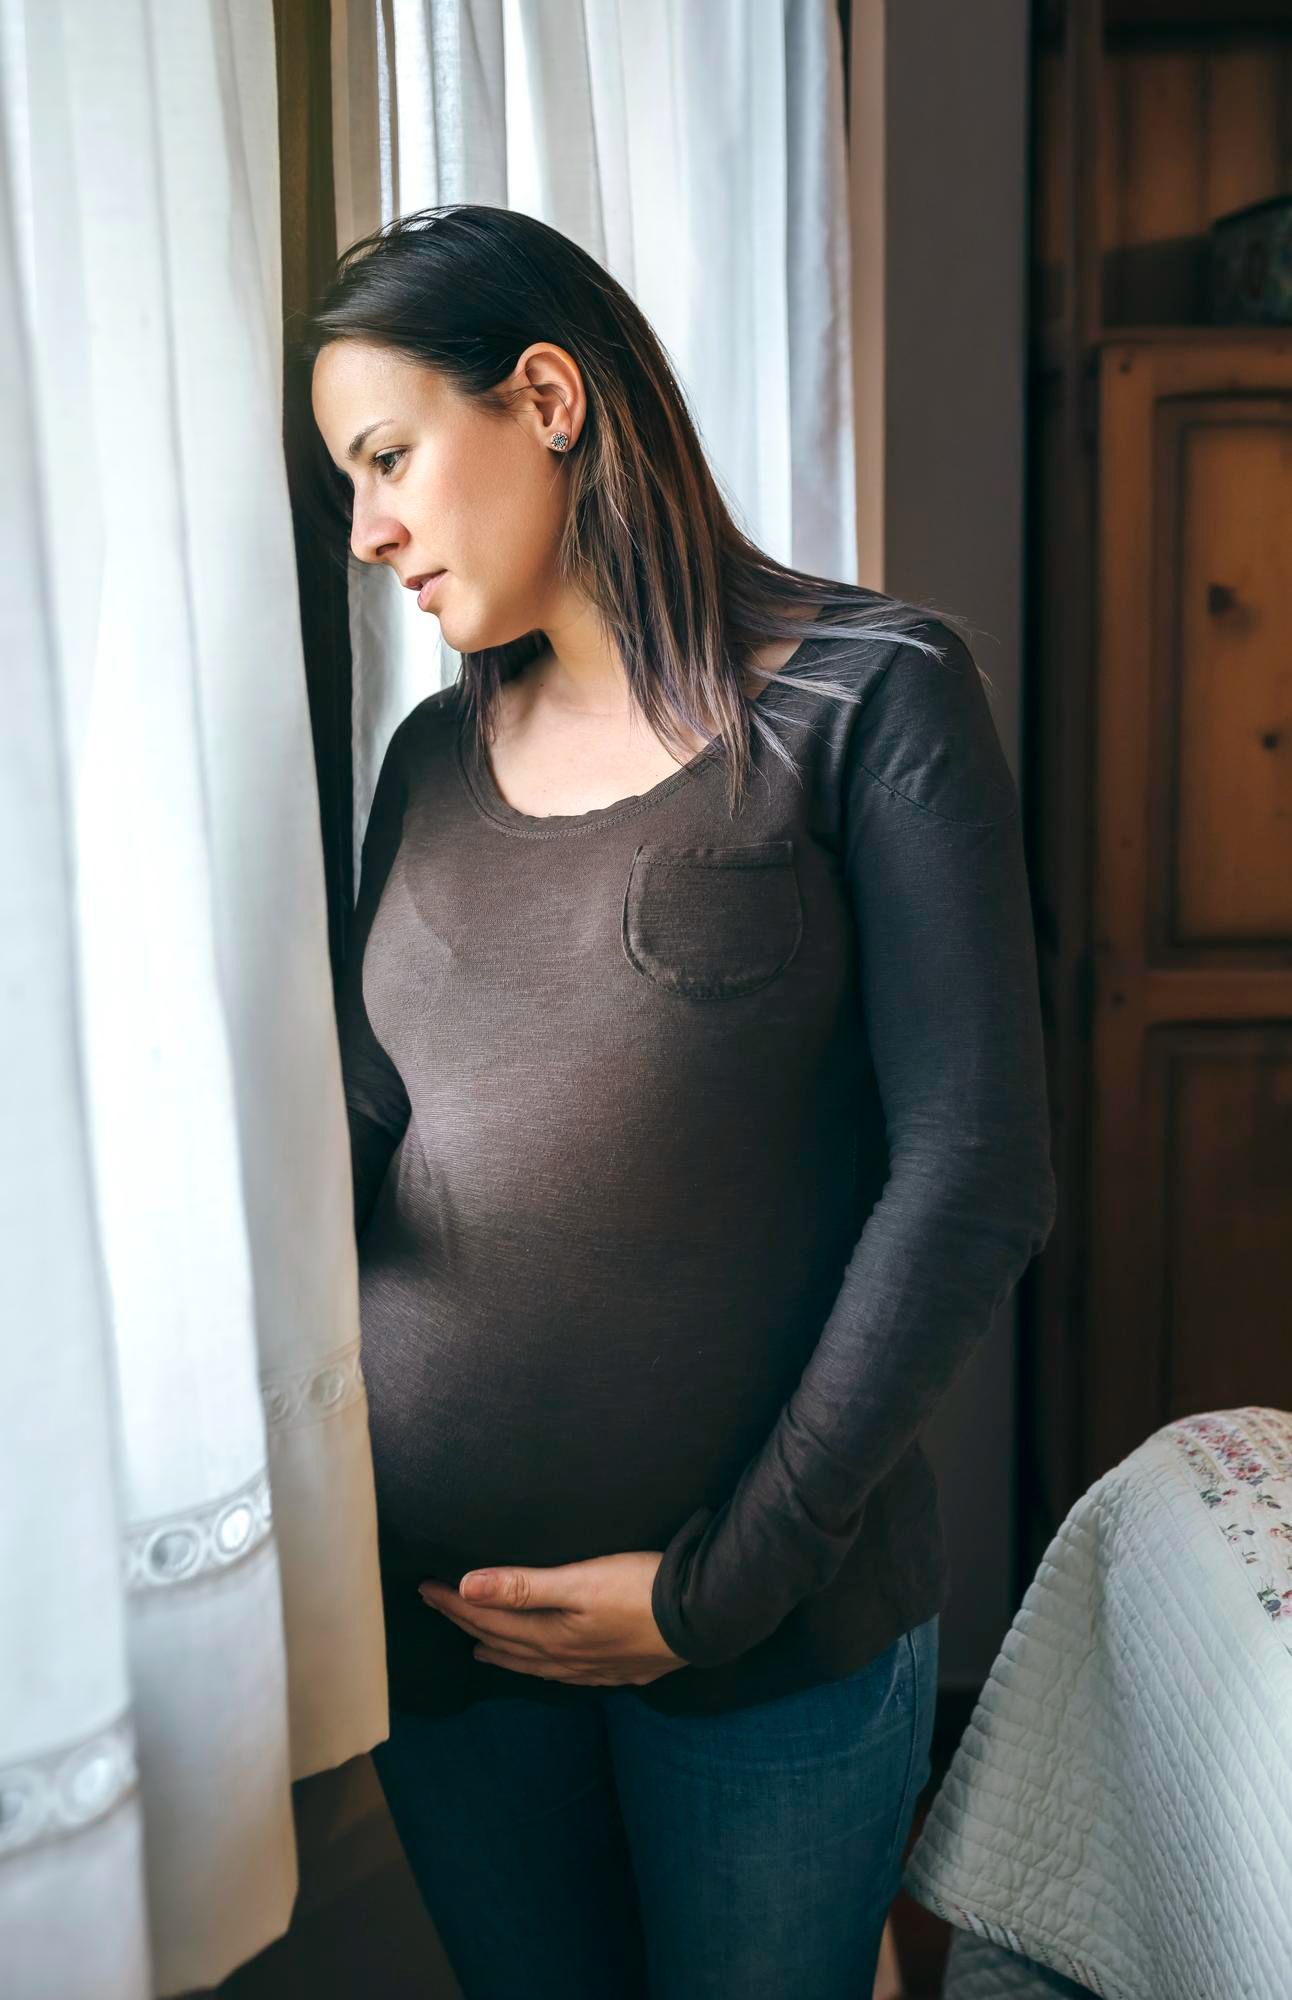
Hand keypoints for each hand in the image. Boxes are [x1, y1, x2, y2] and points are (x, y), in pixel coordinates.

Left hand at [417, 1550, 689, 1685]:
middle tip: (442, 1608)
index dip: (456, 1602)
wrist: (706, 1618)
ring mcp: (593, 1668)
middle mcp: (566, 1658)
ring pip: (533, 1663)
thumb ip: (524, 1585)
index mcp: (552, 1636)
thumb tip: (468, 1585)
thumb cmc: (643, 1591)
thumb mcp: (581, 1580)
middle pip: (506, 1641)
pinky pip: (564, 1674)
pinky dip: (541, 1668)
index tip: (426, 1589)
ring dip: (502, 1652)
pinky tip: (549, 1666)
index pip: (490, 1617)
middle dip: (469, 1623)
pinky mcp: (620, 1668)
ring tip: (480, 1648)